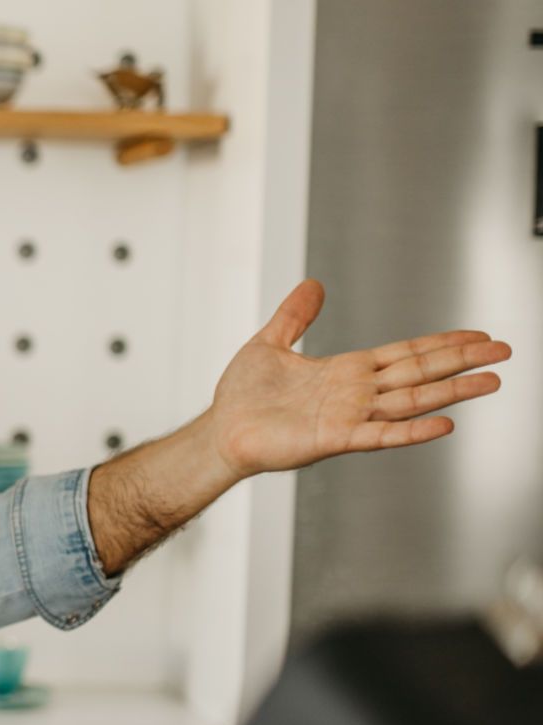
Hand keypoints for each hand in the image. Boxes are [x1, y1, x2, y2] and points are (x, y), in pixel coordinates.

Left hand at [205, 278, 509, 478]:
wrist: (221, 431)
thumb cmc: (242, 396)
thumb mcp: (269, 342)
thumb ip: (295, 315)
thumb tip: (313, 285)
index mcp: (345, 371)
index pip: (406, 353)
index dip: (442, 342)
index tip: (477, 334)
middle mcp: (355, 394)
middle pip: (420, 372)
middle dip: (462, 360)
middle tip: (504, 351)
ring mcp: (349, 416)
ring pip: (411, 401)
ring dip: (452, 391)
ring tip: (491, 381)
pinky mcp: (334, 439)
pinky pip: (381, 434)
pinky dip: (412, 430)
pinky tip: (444, 424)